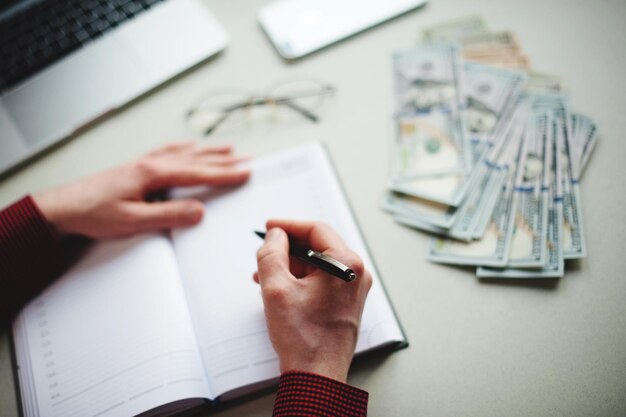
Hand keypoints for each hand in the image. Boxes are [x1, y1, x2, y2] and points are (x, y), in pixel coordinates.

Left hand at [33, 142, 249, 237]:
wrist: (63, 206)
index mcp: (153, 174)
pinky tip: (190, 147)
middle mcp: (152, 163)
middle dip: (224, 159)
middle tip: (248, 159)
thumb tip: (199, 211)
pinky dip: (185, 148)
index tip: (246, 173)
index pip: (198, 173)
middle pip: (196, 159)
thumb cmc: (93, 213)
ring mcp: (144, 163)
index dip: (224, 174)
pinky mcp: (137, 167)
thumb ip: (168, 215)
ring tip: (229, 149)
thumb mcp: (132, 221)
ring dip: (209, 151)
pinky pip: (169, 152)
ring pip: (185, 153)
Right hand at [254, 220, 372, 382]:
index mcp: (346, 264)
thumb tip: (276, 236)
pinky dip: (300, 280)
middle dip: (287, 249)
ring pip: (318, 264)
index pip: (316, 229)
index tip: (269, 227)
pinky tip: (279, 289)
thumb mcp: (276, 289)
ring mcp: (353, 289)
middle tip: (264, 252)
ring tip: (264, 276)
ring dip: (291, 266)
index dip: (288, 225)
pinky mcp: (346, 303)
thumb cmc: (303, 338)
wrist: (317, 376)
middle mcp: (356, 274)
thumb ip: (272, 254)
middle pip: (318, 246)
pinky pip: (322, 280)